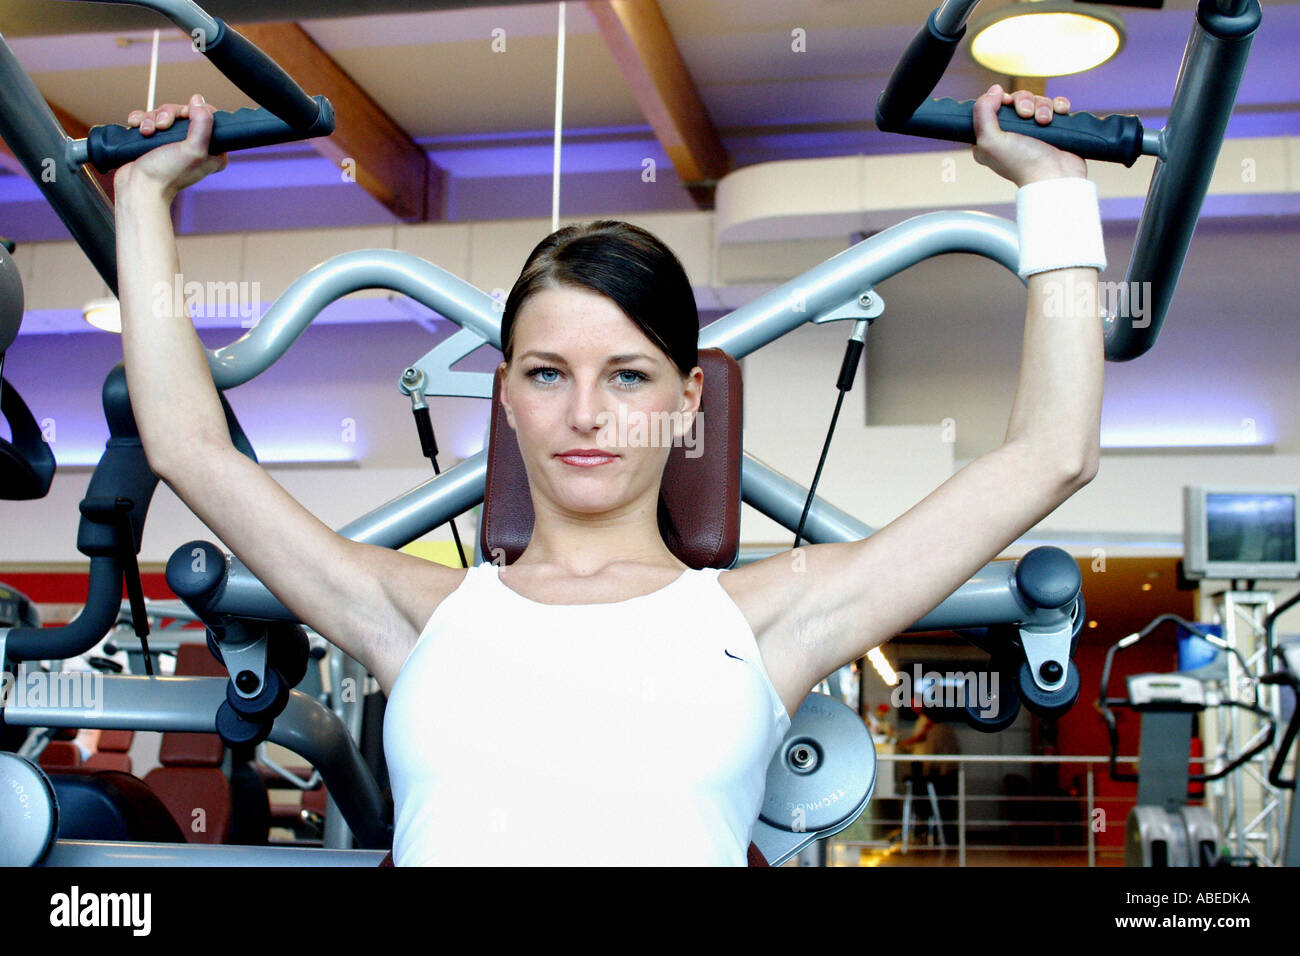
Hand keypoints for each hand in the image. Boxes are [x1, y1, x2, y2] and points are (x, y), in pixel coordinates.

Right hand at [113, 93, 227, 200]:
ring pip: (164, 115)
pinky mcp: (155, 141)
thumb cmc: (167, 174)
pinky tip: (137, 127)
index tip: (183, 118)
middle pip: (183, 113)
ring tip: (146, 132)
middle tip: (161, 127)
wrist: (138, 186)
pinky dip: (141, 120)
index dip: (193, 112)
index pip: (208, 117)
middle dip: (167, 115)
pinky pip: (149, 119)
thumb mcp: (194, 149)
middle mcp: (195, 146)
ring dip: (151, 118)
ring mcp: (173, 143)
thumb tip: (199, 101)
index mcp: (212, 150)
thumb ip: (203, 123)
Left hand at [972, 84, 1086, 187]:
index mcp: (991, 138)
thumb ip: (982, 113)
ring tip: (1045, 121)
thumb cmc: (1022, 163)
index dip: (1000, 101)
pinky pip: (1056, 105)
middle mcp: (1011, 134)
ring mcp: (1034, 131)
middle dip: (1024, 102)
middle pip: (1017, 100)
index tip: (1007, 105)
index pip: (992, 107)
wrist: (1055, 176)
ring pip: (1038, 101)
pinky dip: (1059, 106)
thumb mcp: (990, 141)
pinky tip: (1059, 114)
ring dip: (1043, 106)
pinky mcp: (1054, 129)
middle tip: (1027, 115)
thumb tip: (994, 90)